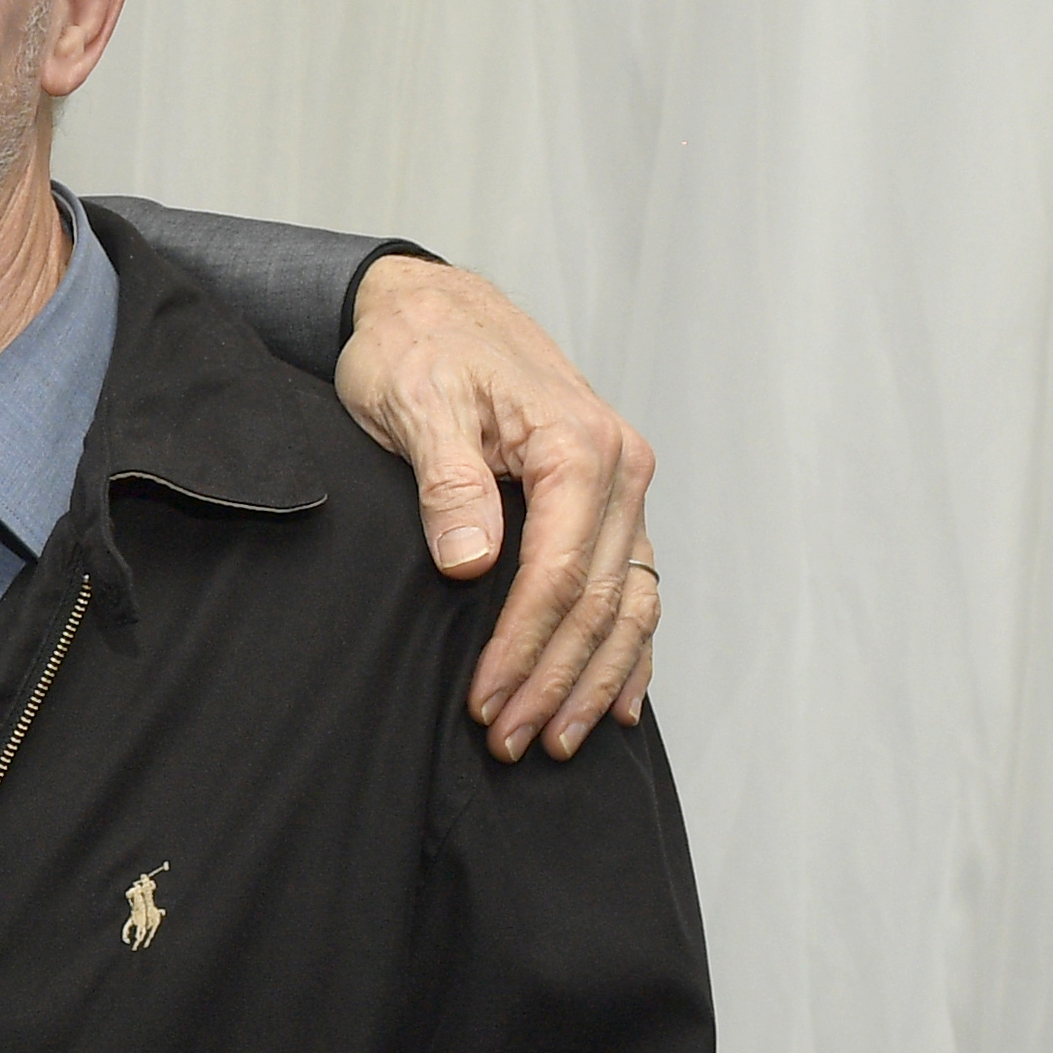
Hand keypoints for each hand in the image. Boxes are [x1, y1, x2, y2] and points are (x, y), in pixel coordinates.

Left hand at [329, 257, 659, 758]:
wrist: (434, 307)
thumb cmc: (418, 350)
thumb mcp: (417, 403)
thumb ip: (447, 481)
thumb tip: (474, 563)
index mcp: (577, 446)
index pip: (560, 574)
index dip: (522, 648)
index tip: (484, 704)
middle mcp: (618, 469)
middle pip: (600, 601)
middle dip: (556, 680)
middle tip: (511, 744)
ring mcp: (621, 490)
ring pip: (628, 604)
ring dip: (593, 679)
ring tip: (556, 743)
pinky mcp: (607, 506)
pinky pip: (635, 588)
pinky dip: (628, 650)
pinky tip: (616, 702)